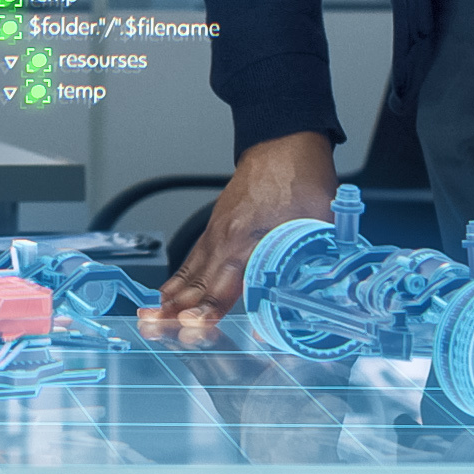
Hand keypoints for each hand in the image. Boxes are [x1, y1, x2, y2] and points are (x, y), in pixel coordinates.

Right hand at [143, 133, 336, 328]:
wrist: (283, 144)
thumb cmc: (301, 180)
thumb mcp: (321, 225)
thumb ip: (317, 263)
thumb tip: (320, 296)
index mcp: (252, 239)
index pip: (228, 283)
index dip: (212, 308)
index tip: (196, 325)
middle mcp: (228, 238)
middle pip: (200, 281)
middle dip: (179, 309)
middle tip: (158, 329)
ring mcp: (218, 232)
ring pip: (191, 270)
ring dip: (172, 296)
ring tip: (152, 317)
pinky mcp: (216, 227)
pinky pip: (192, 257)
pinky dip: (179, 277)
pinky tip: (169, 292)